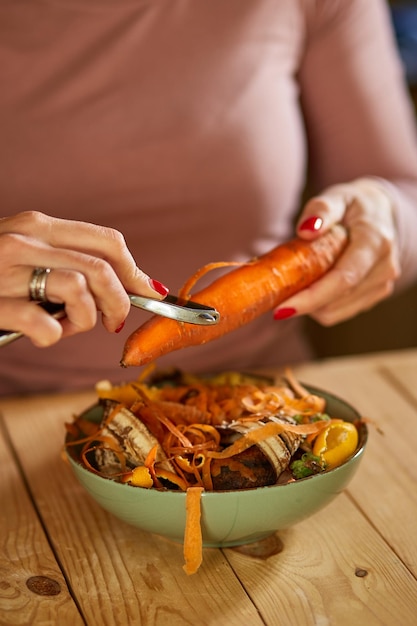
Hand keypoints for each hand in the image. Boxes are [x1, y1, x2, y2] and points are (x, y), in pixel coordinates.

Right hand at [0, 211, 168, 345]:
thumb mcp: (24, 251)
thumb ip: (65, 258)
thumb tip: (129, 283)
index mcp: (36, 225)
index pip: (106, 241)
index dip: (135, 270)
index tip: (147, 292)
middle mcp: (23, 241)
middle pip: (101, 268)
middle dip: (120, 301)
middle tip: (112, 321)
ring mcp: (5, 272)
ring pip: (79, 291)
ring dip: (85, 320)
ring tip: (66, 326)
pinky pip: (46, 326)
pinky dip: (54, 337)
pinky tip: (40, 335)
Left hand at [273, 178, 400, 324]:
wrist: (382, 216)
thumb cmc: (354, 206)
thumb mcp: (337, 197)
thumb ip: (321, 210)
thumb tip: (306, 230)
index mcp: (375, 242)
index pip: (343, 279)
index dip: (311, 297)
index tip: (281, 308)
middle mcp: (384, 267)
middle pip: (336, 300)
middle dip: (302, 301)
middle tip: (276, 292)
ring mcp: (382, 284)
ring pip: (335, 311)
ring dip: (309, 304)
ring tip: (297, 281)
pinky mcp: (375, 295)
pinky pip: (339, 312)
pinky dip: (319, 305)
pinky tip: (312, 285)